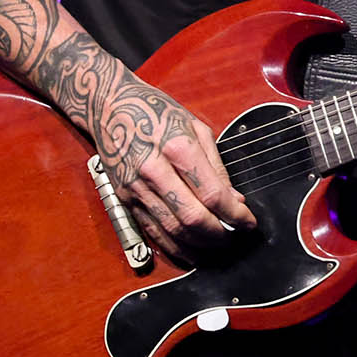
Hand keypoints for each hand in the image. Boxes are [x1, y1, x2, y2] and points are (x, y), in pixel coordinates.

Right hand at [94, 76, 257, 263]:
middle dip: (219, 234)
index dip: (235, 214)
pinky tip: (190, 250)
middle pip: (192, 218)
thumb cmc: (154, 110)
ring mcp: (136, 187)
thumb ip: (215, 166)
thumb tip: (233, 198)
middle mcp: (154, 170)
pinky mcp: (124, 198)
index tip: (248, 222)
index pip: (212, 194)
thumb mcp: (194, 127)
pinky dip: (174, 247)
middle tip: (234, 236)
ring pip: (173, 231)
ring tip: (217, 246)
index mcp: (176, 147)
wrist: (108, 106)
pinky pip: (151, 231)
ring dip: (199, 246)